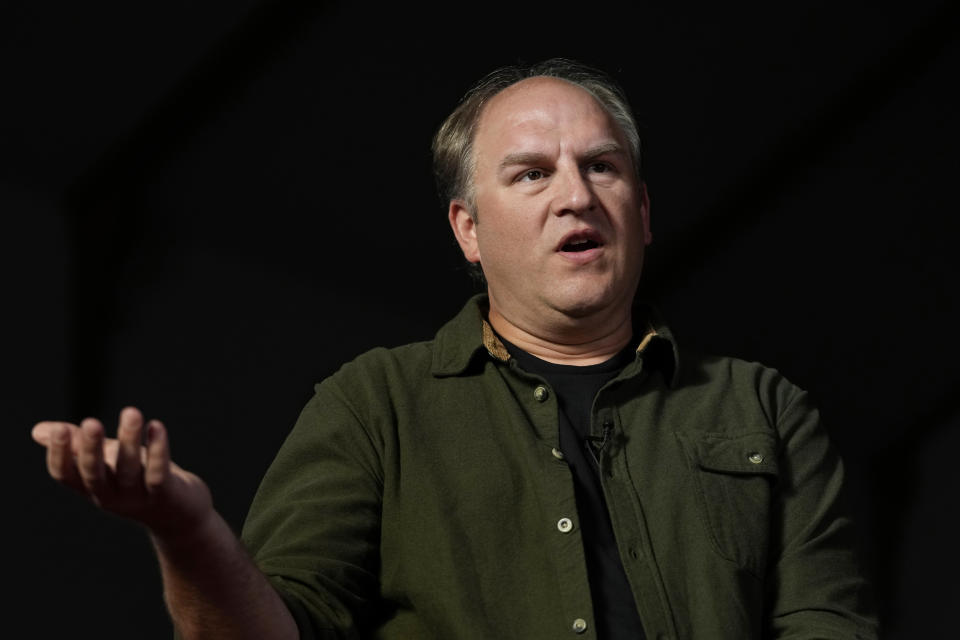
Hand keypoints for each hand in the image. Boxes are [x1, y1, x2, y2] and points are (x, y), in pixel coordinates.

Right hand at [32, 406, 213, 541]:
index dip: (60, 455)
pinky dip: (158, 450)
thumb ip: (77, 445)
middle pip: (94, 474)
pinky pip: (158, 471)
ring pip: (129, 469)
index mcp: (91, 487)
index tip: (60, 430)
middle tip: (91, 423)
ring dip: (130, 440)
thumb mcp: (105, 460)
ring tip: (131, 412)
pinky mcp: (165, 493)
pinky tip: (156, 426)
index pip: (66, 476)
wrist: (179, 515)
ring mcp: (137, 497)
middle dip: (91, 449)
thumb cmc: (136, 480)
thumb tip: (37, 430)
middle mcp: (110, 495)